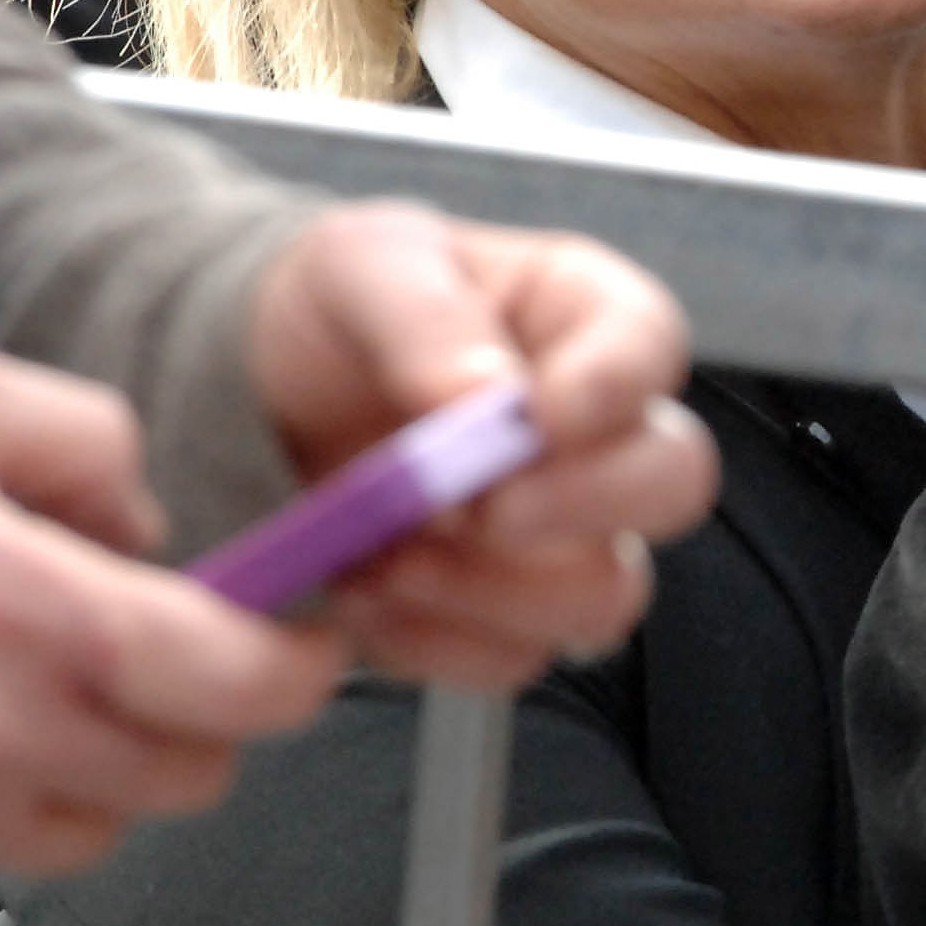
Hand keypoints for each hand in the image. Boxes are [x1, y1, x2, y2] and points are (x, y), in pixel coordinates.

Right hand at [0, 345, 341, 873]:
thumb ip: (81, 443)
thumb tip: (133, 520)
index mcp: (34, 617)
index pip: (243, 688)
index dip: (296, 666)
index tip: (303, 639)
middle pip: (185, 773)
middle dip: (197, 715)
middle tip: (158, 652)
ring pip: (92, 828)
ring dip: (96, 771)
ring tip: (39, 688)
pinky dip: (2, 806)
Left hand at [246, 204, 716, 690]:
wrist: (252, 390)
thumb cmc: (331, 309)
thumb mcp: (360, 266)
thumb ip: (428, 319)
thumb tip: (484, 396)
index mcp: (583, 319)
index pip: (652, 346)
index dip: (617, 387)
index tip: (542, 415)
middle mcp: (596, 435)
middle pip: (673, 483)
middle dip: (582, 505)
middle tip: (481, 505)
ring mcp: (560, 535)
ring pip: (604, 596)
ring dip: (491, 588)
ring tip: (390, 553)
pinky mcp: (499, 613)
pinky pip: (507, 660)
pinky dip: (429, 639)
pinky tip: (367, 589)